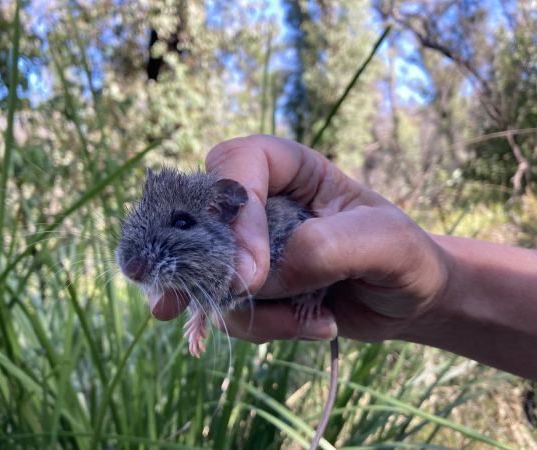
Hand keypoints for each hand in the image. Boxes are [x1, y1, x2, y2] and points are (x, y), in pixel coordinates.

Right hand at [151, 134, 448, 344]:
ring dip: (252, 310)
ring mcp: (249, 247)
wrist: (406, 301)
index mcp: (291, 168)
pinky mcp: (248, 287)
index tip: (255, 269)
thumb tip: (259, 278)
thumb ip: (326, 248)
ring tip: (311, 320)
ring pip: (210, 273)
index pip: (239, 162)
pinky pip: (226, 309)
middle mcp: (261, 202)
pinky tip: (308, 326)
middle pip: (202, 216)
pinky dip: (261, 327)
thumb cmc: (403, 257)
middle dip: (217, 266)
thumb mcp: (386, 243)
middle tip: (244, 295)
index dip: (237, 209)